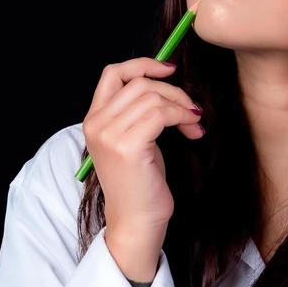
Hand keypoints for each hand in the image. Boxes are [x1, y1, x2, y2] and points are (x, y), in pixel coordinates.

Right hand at [82, 57, 203, 237]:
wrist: (137, 221)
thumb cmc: (141, 183)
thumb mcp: (135, 140)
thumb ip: (139, 111)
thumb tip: (167, 81)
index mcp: (93, 120)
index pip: (113, 73)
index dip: (143, 65)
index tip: (170, 70)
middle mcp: (95, 125)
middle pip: (139, 83)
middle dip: (173, 91)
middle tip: (192, 110)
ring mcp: (108, 135)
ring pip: (152, 96)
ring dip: (181, 106)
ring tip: (194, 124)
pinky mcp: (127, 146)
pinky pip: (161, 113)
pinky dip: (182, 117)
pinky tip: (193, 131)